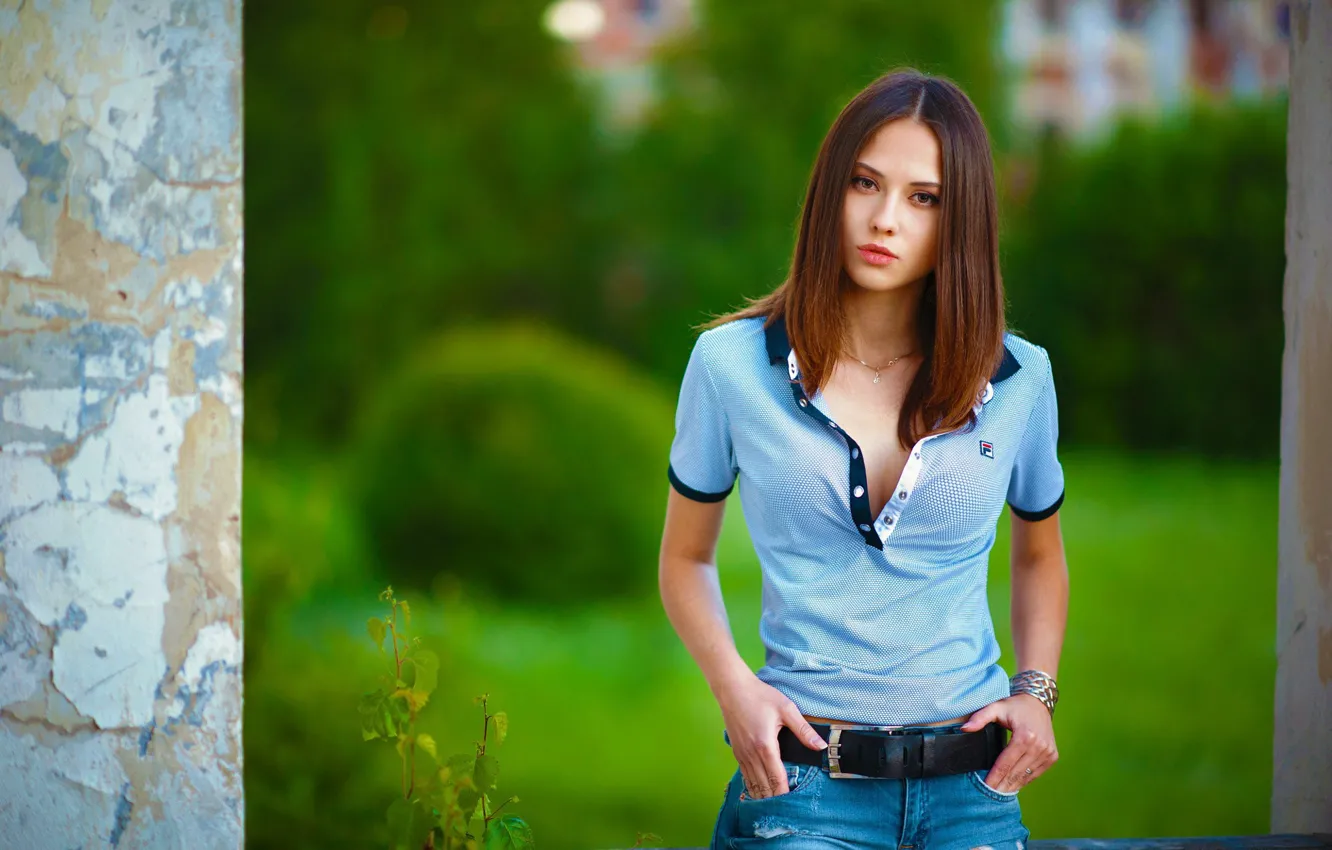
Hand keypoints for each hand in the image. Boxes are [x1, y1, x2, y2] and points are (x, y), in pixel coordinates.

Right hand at [715, 674, 826, 798]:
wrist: (732, 688)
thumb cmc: (759, 696)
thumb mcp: (786, 708)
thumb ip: (804, 730)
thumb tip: (820, 746)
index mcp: (765, 746)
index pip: (777, 779)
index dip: (785, 794)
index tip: (793, 805)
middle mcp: (751, 754)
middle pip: (764, 787)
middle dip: (775, 800)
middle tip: (786, 812)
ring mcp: (742, 754)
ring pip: (753, 784)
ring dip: (763, 796)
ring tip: (774, 808)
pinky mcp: (736, 752)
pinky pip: (745, 776)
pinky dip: (753, 787)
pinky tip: (759, 793)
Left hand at [959, 693, 1056, 792]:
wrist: (1039, 703)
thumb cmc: (1015, 706)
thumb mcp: (996, 707)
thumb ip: (979, 718)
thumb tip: (964, 728)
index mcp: (1024, 736)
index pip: (1005, 763)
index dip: (994, 776)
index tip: (985, 786)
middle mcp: (1039, 746)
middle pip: (1016, 772)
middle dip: (1002, 784)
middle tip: (989, 795)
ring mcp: (1047, 752)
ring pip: (1026, 775)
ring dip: (1013, 786)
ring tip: (1000, 793)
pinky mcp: (1052, 756)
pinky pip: (1036, 773)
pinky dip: (1024, 780)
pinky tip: (1014, 786)